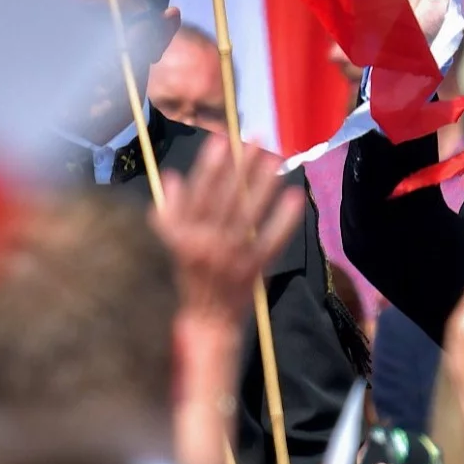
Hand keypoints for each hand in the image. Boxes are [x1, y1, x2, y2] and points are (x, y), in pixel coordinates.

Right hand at [152, 135, 303, 321]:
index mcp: (184, 235)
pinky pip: (271, 242)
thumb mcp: (169, 243)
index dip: (210, 166)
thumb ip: (170, 210)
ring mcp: (231, 257)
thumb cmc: (186, 278)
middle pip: (227, 198)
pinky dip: (283, 221)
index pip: (199, 193)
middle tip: (257, 140)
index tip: (222, 140)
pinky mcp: (253, 270)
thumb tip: (172, 176)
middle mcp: (206, 243)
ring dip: (264, 186)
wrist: (205, 323)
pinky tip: (294, 199)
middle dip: (242, 167)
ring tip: (276, 160)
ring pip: (249, 215)